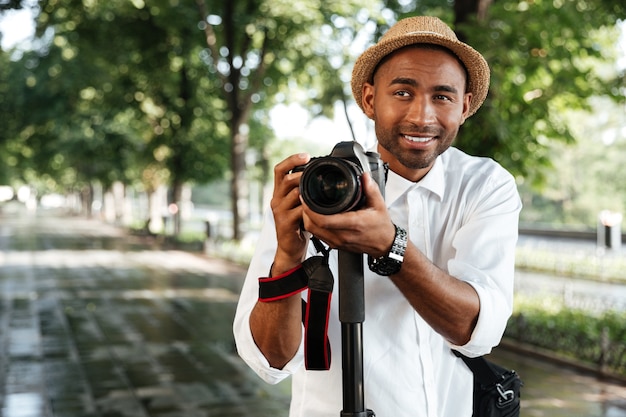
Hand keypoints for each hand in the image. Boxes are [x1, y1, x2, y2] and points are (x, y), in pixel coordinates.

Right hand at [270, 153, 310, 272]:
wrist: (290, 248)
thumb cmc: (297, 224)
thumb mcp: (299, 204)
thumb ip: (304, 190)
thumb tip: (319, 175)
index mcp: (280, 192)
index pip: (280, 169)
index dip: (291, 160)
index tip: (306, 156)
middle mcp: (276, 199)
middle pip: (285, 178)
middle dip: (301, 173)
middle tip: (314, 172)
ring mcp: (279, 211)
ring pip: (293, 193)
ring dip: (307, 189)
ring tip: (319, 189)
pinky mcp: (284, 223)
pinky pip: (298, 210)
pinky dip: (309, 208)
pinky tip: (318, 208)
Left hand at [301, 172, 395, 256]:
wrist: (385, 245)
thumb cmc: (381, 227)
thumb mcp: (379, 205)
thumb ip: (371, 188)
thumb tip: (364, 176)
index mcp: (353, 224)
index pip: (324, 220)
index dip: (310, 210)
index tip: (306, 198)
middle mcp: (343, 235)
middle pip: (314, 226)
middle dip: (305, 212)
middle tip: (304, 199)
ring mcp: (338, 242)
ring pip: (314, 232)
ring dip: (307, 219)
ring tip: (307, 206)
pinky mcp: (335, 245)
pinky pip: (318, 236)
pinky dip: (313, 226)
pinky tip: (314, 216)